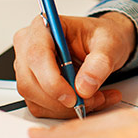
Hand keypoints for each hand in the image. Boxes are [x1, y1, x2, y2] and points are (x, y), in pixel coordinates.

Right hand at [12, 11, 136, 117]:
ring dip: (66, 107)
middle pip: (30, 81)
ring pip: (35, 98)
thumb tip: (84, 86)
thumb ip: (99, 63)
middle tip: (91, 99)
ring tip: (96, 98)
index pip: (37, 55)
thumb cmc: (102, 37)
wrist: (104, 44)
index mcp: (44, 26)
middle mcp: (29, 45)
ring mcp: (28, 67)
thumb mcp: (110, 43)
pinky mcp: (32, 85)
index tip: (73, 95)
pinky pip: (42, 107)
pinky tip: (86, 101)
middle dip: (62, 99)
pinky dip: (65, 111)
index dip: (52, 80)